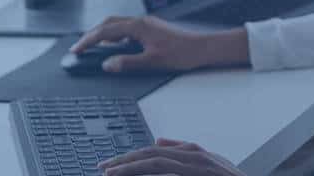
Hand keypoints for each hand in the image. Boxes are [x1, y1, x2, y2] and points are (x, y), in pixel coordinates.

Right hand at [69, 15, 212, 72]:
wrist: (200, 48)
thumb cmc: (180, 54)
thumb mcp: (151, 62)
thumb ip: (127, 63)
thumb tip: (107, 64)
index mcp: (137, 26)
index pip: (105, 31)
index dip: (88, 40)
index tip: (76, 49)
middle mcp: (140, 21)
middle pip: (109, 23)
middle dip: (92, 34)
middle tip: (80, 47)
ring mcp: (146, 23)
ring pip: (117, 24)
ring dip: (103, 33)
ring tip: (93, 46)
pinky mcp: (150, 28)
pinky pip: (126, 28)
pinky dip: (115, 35)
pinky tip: (115, 45)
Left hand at [99, 138, 245, 174]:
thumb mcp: (210, 162)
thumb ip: (184, 149)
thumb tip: (157, 140)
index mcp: (193, 153)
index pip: (152, 152)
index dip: (128, 158)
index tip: (108, 167)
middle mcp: (196, 158)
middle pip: (152, 156)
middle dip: (124, 162)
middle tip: (102, 170)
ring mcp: (200, 169)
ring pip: (159, 165)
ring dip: (132, 169)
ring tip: (112, 175)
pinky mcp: (202, 175)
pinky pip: (173, 175)